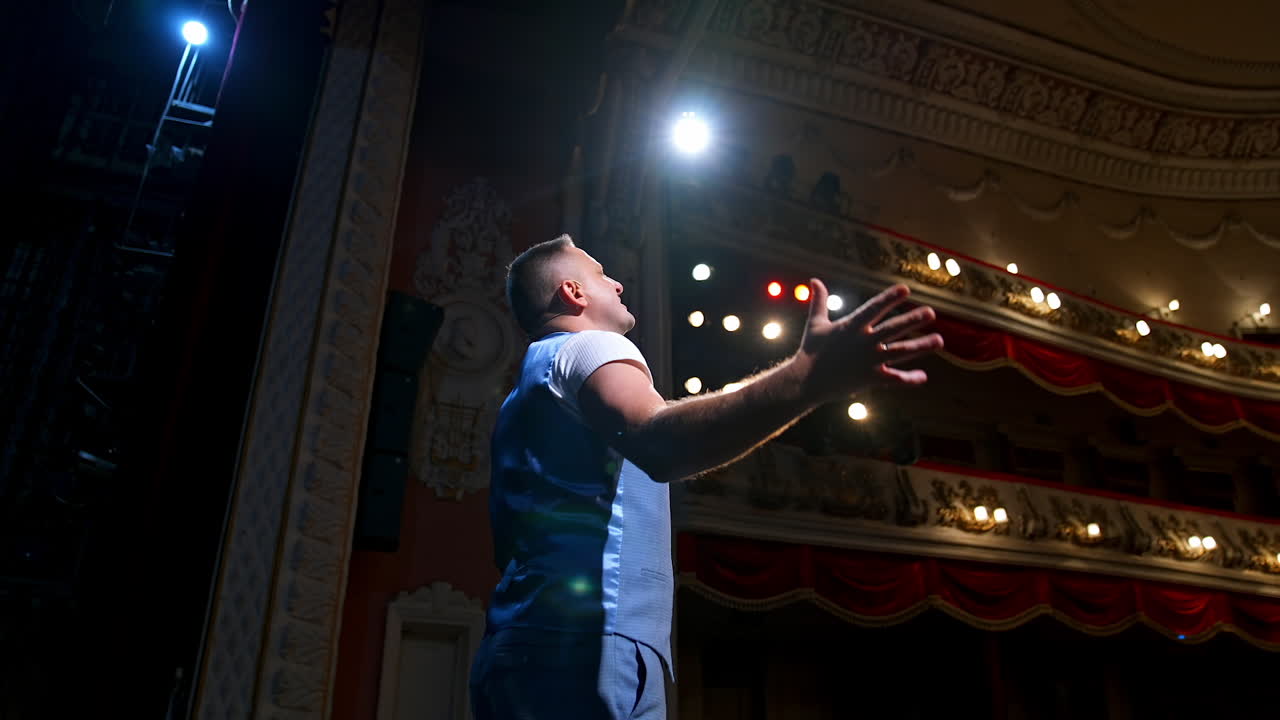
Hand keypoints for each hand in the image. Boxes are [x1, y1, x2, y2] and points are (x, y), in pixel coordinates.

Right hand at [794, 279, 943, 401]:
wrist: (806, 382)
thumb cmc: (811, 351)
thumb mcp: (815, 324)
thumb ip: (819, 301)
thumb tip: (814, 280)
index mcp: (851, 326)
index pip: (873, 308)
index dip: (889, 298)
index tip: (905, 289)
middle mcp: (863, 342)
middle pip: (893, 329)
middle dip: (913, 320)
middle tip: (931, 313)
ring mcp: (868, 361)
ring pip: (900, 352)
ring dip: (921, 346)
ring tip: (939, 340)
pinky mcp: (870, 379)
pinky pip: (893, 379)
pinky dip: (909, 379)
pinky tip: (923, 377)